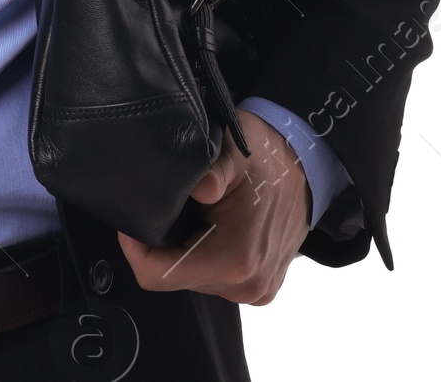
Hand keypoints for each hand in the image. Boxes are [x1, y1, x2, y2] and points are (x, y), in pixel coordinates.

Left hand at [117, 110, 309, 304]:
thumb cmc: (267, 154)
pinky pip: (214, 277)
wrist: (308, 166)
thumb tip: (199, 186)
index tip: (132, 217)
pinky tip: (211, 226)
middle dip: (161, 244)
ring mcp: (255, 290)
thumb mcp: (234, 150)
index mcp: (234, 260)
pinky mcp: (261, 287)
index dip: (134, 248)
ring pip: (192, 277)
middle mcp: (245, 285)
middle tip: (170, 205)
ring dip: (184, 248)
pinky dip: (204, 253)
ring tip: (193, 212)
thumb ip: (213, 170)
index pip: (157, 275)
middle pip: (173, 276)